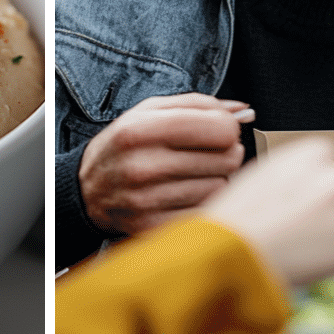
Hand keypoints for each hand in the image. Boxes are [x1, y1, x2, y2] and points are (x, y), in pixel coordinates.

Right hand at [78, 94, 251, 235]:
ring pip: (221, 186)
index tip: (219, 130)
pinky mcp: (153, 228)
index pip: (220, 128)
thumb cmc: (127, 144)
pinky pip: (207, 211)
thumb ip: (199, 105)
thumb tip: (244, 112)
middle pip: (228, 158)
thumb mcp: (151, 111)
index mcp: (142, 130)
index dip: (229, 127)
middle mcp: (143, 166)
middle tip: (206, 153)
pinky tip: (185, 194)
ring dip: (215, 179)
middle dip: (225, 152)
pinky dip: (204, 202)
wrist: (88, 189)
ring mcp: (147, 202)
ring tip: (191, 174)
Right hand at [200, 137, 333, 285]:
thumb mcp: (259, 174)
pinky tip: (301, 257)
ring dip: (331, 228)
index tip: (301, 190)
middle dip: (329, 200)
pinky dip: (329, 254)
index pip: (326, 155)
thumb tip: (301, 179)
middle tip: (301, 218)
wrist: (233, 255)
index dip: (312, 174)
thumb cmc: (237, 216)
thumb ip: (290, 170)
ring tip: (296, 241)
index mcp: (312, 155)